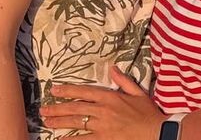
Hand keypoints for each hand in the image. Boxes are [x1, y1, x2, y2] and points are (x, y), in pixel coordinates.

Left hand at [40, 66, 166, 139]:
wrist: (157, 133)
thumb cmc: (149, 114)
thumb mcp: (138, 93)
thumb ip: (124, 81)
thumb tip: (113, 68)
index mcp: (111, 97)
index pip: (84, 91)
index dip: (68, 90)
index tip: (55, 90)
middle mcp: (103, 110)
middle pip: (75, 108)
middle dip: (57, 108)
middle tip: (43, 109)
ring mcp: (102, 126)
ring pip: (76, 123)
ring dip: (59, 122)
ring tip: (47, 122)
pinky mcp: (103, 139)